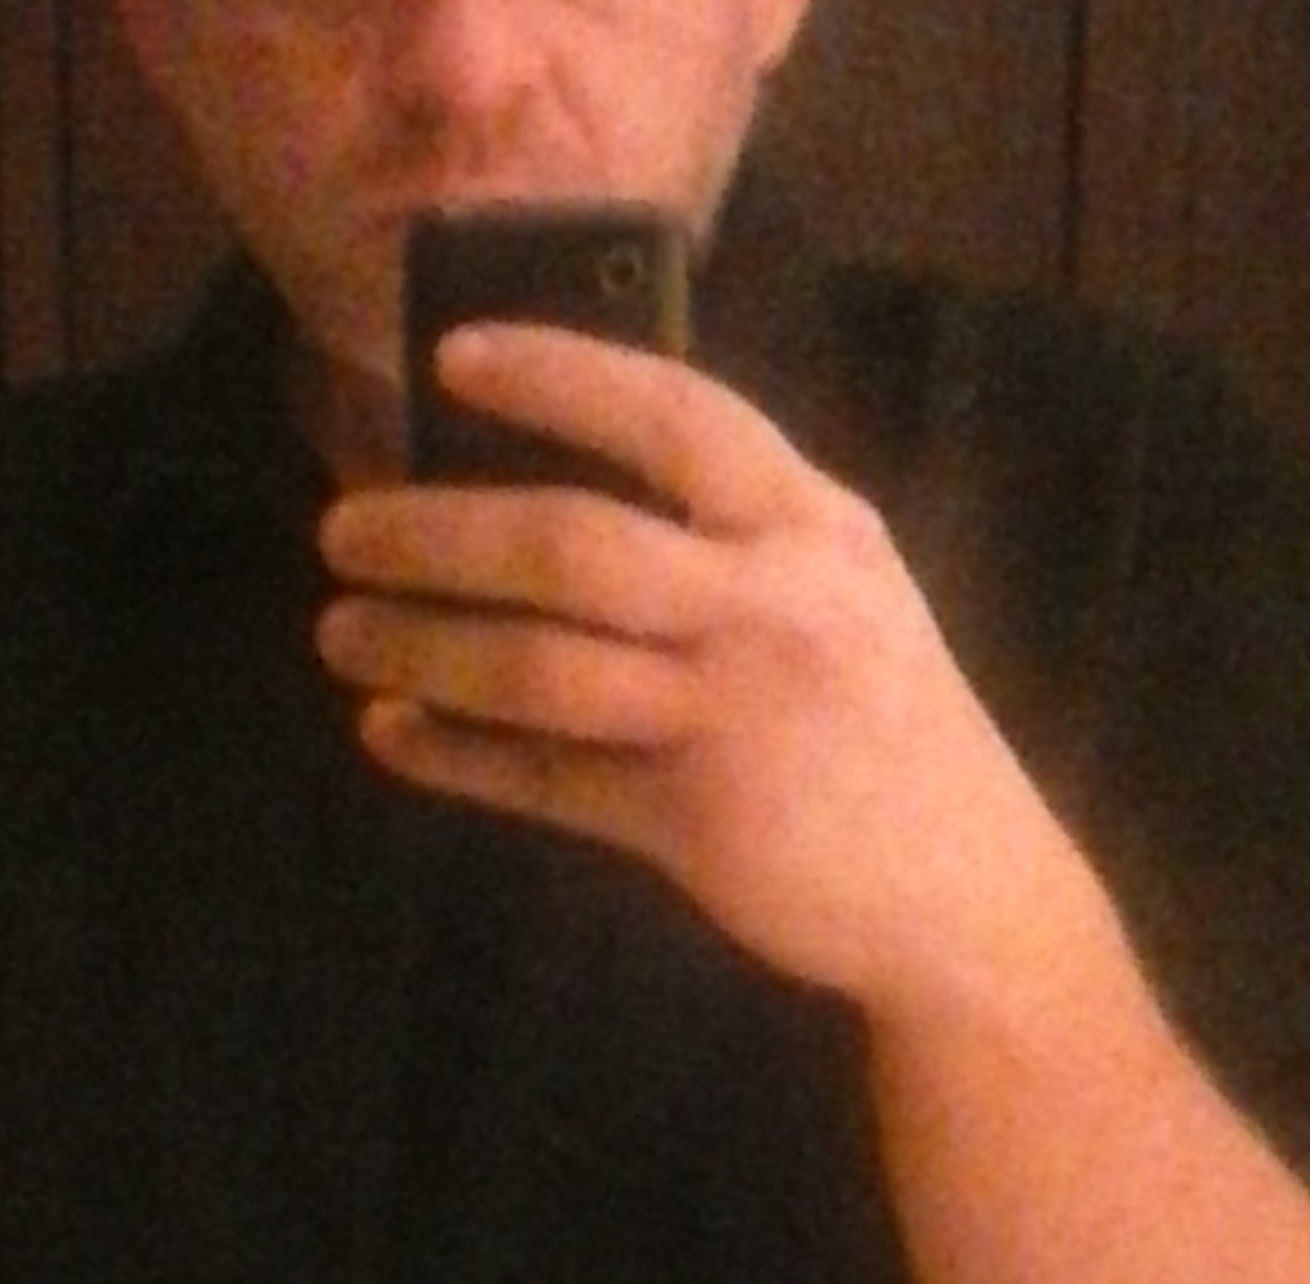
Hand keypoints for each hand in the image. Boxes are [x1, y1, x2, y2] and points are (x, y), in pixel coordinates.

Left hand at [317, 322, 1042, 1010]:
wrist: (968, 897)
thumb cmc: (886, 731)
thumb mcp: (845, 595)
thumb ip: (740, 537)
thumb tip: (568, 486)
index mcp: (812, 526)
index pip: (674, 414)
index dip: (558, 375)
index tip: (453, 359)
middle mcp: (772, 606)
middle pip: (569, 545)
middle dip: (435, 533)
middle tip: (342, 531)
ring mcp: (731, 717)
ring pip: (537, 667)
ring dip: (420, 646)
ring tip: (340, 634)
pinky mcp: (695, 819)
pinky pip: (546, 778)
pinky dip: (456, 756)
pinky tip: (391, 733)